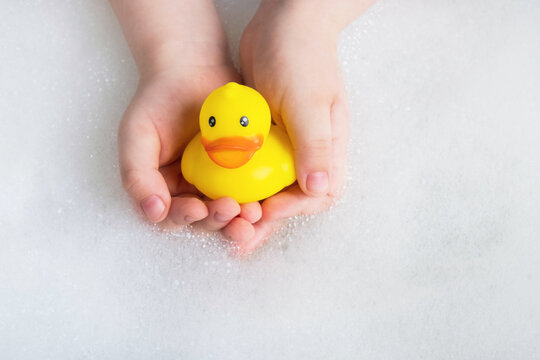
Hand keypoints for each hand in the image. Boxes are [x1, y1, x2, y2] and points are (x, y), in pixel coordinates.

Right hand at [113, 0, 262, 232]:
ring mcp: (221, 180)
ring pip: (233, 210)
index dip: (185, 218)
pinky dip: (261, 197)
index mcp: (166, 188)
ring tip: (253, 213)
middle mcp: (194, 189)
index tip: (198, 208)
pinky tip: (268, 198)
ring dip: (243, 217)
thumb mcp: (137, 135)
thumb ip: (138, 175)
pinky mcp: (246, 168)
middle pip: (207, 219)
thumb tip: (154, 213)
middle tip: (232, 211)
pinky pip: (254, 188)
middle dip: (219, 221)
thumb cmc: (158, 100)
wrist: (191, 68)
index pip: (173, 215)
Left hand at [223, 1, 366, 254]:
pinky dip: (238, 183)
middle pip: (292, 199)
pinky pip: (253, 169)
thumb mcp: (308, 101)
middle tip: (237, 236)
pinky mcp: (266, 137)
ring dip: (250, 206)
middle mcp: (309, 152)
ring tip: (225, 222)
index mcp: (328, 148)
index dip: (290, 209)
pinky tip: (218, 192)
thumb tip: (319, 187)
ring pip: (270, 188)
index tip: (263, 213)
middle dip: (266, 220)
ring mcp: (287, 145)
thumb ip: (314, 144)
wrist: (282, 24)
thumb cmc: (302, 57)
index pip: (317, 194)